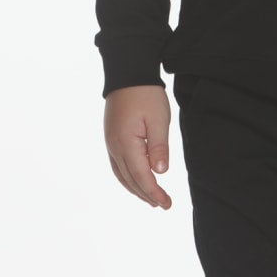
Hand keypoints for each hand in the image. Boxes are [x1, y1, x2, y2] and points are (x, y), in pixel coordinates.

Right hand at [103, 85, 172, 209]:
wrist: (128, 72)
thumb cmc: (146, 93)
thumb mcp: (158, 119)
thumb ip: (159, 146)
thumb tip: (160, 172)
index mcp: (126, 143)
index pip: (141, 176)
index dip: (154, 192)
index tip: (167, 204)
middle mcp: (114, 146)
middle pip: (130, 179)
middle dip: (146, 194)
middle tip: (163, 204)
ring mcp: (110, 142)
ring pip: (121, 174)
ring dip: (136, 188)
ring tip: (150, 198)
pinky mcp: (111, 136)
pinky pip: (117, 164)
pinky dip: (127, 177)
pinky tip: (136, 179)